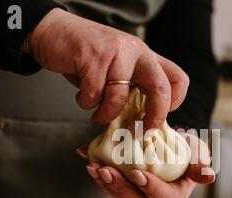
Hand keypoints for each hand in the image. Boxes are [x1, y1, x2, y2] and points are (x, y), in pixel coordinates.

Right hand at [25, 8, 188, 129]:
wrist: (54, 32)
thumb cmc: (87, 58)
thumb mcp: (118, 70)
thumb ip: (131, 88)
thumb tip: (140, 122)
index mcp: (146, 57)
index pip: (178, 78)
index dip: (174, 102)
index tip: (157, 118)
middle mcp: (137, 52)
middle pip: (160, 88)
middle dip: (154, 116)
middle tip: (142, 132)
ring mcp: (116, 52)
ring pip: (119, 97)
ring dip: (105, 115)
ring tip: (96, 118)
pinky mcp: (93, 56)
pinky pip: (93, 93)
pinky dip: (85, 102)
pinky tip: (82, 97)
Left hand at [77, 133, 214, 197]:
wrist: (170, 145)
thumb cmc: (186, 150)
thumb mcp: (197, 153)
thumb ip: (201, 162)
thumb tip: (208, 176)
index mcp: (173, 195)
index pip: (162, 196)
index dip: (150, 187)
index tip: (138, 173)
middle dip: (118, 187)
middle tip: (105, 171)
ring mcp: (136, 195)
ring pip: (118, 195)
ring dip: (104, 182)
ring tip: (93, 167)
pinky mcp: (123, 187)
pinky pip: (109, 184)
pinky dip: (97, 173)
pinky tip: (86, 157)